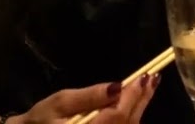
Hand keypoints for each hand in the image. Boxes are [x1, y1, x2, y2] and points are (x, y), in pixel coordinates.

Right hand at [11, 75, 158, 123]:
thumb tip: (117, 87)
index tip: (146, 76)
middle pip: (128, 123)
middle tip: (153, 78)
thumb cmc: (41, 119)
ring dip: (140, 108)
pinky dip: (132, 118)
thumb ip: (90, 96)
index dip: (134, 96)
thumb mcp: (61, 102)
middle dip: (142, 99)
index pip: (117, 115)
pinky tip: (137, 104)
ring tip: (149, 87)